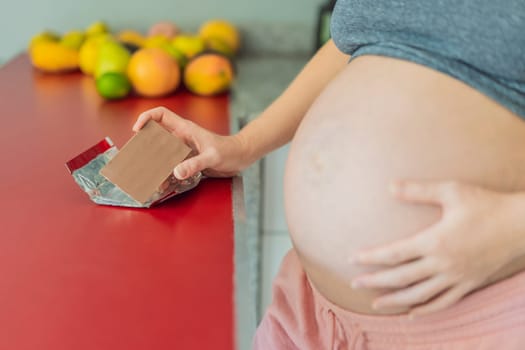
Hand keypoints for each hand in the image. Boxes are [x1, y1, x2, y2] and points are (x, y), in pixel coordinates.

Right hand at [133, 106, 248, 179]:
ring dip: (153, 162)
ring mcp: (184, 149)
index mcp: (185, 129)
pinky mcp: (188, 159)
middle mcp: (181, 137)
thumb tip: (176, 172)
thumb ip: (195, 164)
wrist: (241, 157)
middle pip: (156, 135)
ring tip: (147, 175)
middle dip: (145, 146)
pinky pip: (171, 164)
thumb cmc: (230, 151)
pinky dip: (164, 172)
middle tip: (137, 159)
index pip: (161, 114)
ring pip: (161, 152)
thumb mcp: (212, 157)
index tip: (138, 130)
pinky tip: (162, 183)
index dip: (146, 118)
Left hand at [349, 180, 521, 317]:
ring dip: (395, 301)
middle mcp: (443, 264)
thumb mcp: (451, 191)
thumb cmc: (485, 204)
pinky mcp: (469, 284)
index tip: (352, 259)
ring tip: (376, 303)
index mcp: (435, 241)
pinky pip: (444, 302)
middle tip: (354, 284)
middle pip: (401, 277)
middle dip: (375, 281)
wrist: (521, 224)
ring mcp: (456, 277)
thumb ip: (418, 190)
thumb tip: (389, 186)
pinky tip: (412, 313)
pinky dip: (426, 310)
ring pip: (419, 295)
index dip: (371, 258)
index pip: (394, 254)